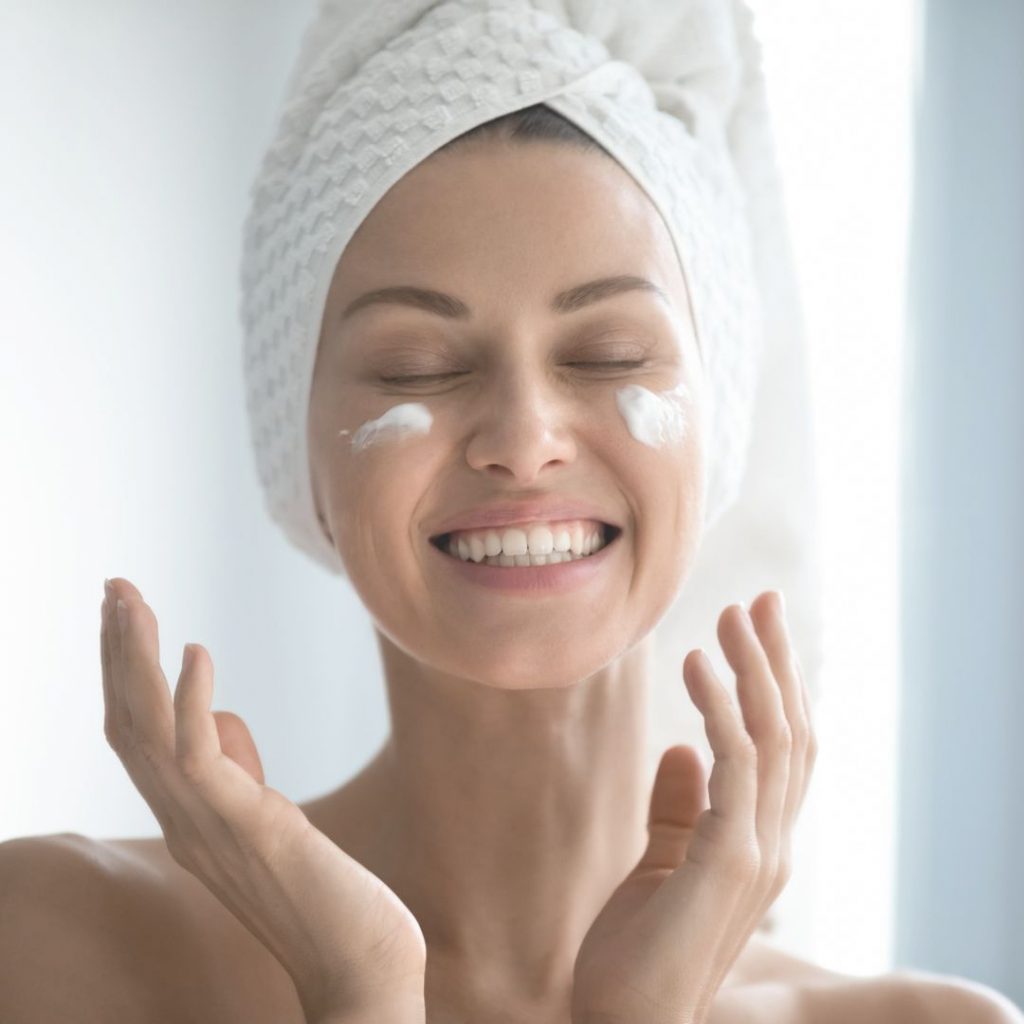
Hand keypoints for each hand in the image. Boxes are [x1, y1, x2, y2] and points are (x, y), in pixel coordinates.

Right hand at [100, 577, 426, 1022]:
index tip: (124, 616)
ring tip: (130, 600)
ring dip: (135, 661)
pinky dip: (192, 700)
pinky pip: (200, 759)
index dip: (122, 676)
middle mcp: (183, 824)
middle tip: (114, 588)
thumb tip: (223, 719)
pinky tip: (196, 651)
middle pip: (128, 725)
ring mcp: (210, 827)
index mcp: (187, 821)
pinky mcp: (250, 826)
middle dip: (117, 652)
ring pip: (148, 733)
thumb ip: (239, 776)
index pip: (135, 737)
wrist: (360, 967)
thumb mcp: (271, 822)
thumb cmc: (325, 895)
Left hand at [571, 590, 816, 1023]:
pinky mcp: (728, 861)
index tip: (757, 627)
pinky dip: (723, 707)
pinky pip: (735, 764)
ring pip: (774, 738)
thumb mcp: (658, 865)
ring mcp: (757, 854)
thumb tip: (680, 747)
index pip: (785, 749)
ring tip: (729, 615)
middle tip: (760, 599)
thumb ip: (676, 808)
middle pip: (793, 732)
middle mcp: (771, 844)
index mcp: (757, 842)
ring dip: (755, 669)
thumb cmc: (634, 956)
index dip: (778, 686)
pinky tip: (698, 665)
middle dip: (778, 661)